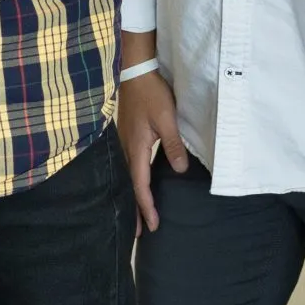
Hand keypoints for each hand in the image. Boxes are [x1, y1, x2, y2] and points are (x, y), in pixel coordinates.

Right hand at [118, 68, 188, 232]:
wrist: (135, 71)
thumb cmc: (151, 94)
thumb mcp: (166, 118)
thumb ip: (173, 144)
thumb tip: (179, 170)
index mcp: (136, 147)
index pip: (140, 184)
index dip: (147, 206)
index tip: (153, 225)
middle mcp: (127, 148)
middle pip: (130, 186)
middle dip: (135, 210)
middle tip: (139, 234)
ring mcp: (124, 142)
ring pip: (128, 176)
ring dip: (133, 196)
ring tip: (137, 214)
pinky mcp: (127, 135)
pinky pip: (128, 165)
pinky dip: (132, 181)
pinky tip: (136, 183)